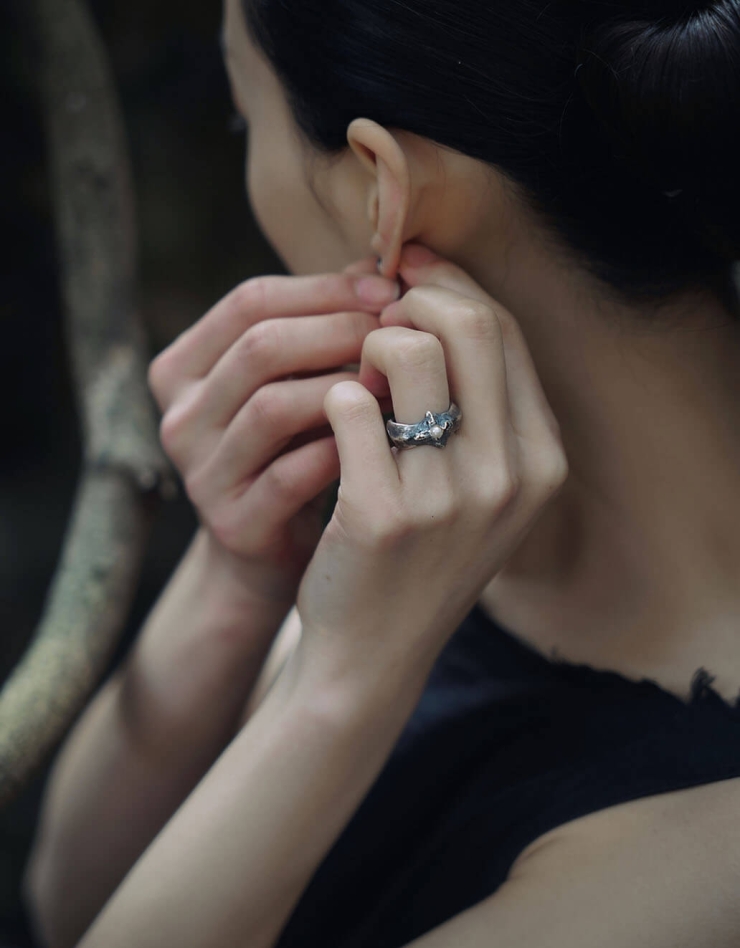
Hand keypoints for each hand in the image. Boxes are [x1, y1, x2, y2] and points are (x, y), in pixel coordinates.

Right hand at [147, 266, 400, 602]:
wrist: (272, 555)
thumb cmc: (294, 453)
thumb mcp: (295, 384)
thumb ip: (321, 328)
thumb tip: (379, 268)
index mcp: (183, 368)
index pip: (249, 302)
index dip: (323, 288)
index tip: (388, 291)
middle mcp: (180, 417)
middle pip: (259, 347)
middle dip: (339, 330)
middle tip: (399, 332)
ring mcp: (200, 473)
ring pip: (272, 406)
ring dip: (346, 388)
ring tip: (401, 384)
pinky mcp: (233, 523)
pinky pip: (292, 474)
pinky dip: (343, 447)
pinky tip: (384, 438)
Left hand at [294, 244, 567, 690]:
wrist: (372, 656)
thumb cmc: (418, 558)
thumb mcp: (475, 488)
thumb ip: (475, 403)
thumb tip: (435, 292)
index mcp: (543, 461)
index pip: (506, 331)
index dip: (451, 286)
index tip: (406, 276)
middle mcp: (511, 477)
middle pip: (471, 325)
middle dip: (411, 299)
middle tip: (372, 312)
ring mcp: (451, 499)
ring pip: (407, 352)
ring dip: (366, 343)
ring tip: (349, 374)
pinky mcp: (384, 516)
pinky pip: (349, 404)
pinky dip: (330, 396)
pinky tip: (326, 424)